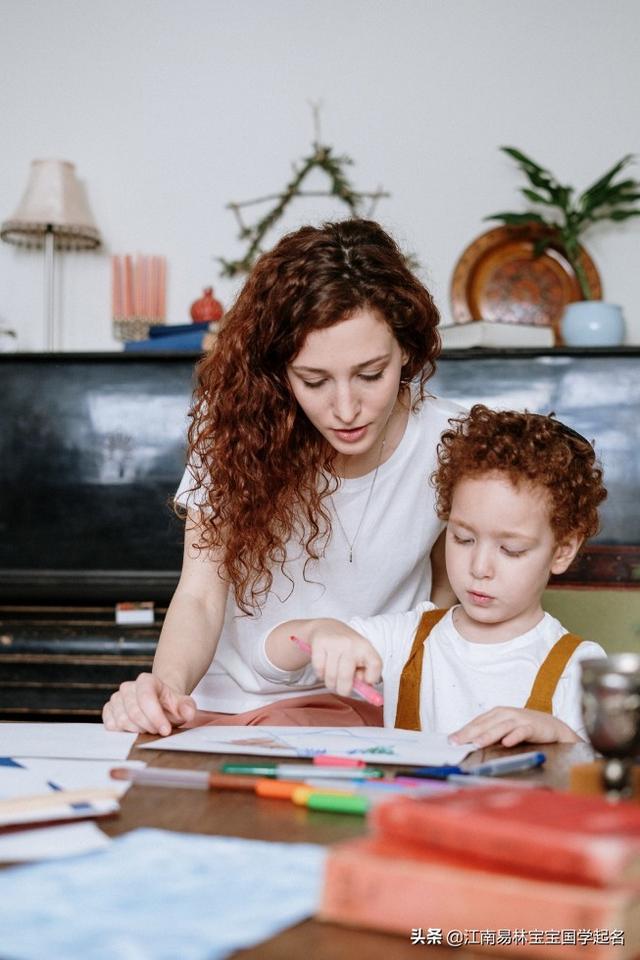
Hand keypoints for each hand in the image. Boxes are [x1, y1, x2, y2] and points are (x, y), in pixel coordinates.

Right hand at [102, 672, 196, 736]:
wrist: (159, 706)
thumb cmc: (169, 706)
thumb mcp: (183, 705)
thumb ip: (187, 707)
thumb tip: (188, 713)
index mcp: (146, 680)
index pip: (146, 697)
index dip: (155, 716)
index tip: (165, 730)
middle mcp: (128, 687)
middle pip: (133, 712)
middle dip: (148, 726)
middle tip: (158, 731)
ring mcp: (116, 698)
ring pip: (122, 720)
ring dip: (137, 730)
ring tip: (149, 729)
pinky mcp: (109, 710)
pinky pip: (110, 724)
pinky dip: (123, 732)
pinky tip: (135, 730)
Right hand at [308, 624, 381, 698]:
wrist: (327, 628)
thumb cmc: (347, 647)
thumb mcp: (360, 656)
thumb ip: (365, 673)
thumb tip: (365, 691)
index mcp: (365, 647)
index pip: (375, 665)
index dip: (371, 678)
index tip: (365, 682)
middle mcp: (351, 644)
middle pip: (346, 679)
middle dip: (343, 689)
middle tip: (342, 687)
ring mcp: (334, 643)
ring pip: (330, 677)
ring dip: (330, 683)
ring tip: (333, 675)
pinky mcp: (320, 643)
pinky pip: (319, 670)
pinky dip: (320, 674)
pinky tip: (325, 667)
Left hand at [449, 706, 579, 747]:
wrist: (552, 726)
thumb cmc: (525, 728)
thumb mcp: (505, 729)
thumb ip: (490, 733)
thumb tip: (469, 742)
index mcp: (497, 713)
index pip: (477, 722)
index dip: (463, 730)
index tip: (450, 740)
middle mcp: (506, 714)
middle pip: (485, 723)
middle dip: (469, 733)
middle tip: (456, 741)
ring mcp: (519, 719)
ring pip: (501, 727)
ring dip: (488, 735)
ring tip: (477, 743)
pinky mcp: (532, 727)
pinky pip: (522, 731)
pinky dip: (514, 736)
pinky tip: (507, 742)